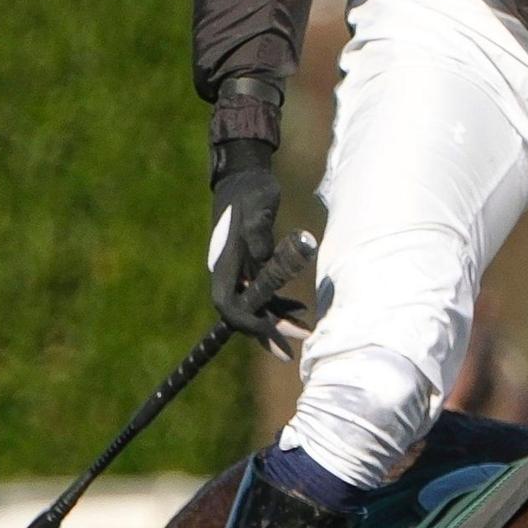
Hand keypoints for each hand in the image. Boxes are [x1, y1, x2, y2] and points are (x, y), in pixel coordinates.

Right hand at [208, 140, 290, 349]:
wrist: (244, 176)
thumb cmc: (250, 191)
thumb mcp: (257, 207)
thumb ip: (258, 232)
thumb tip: (263, 258)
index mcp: (223, 264)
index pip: (230, 306)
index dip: (249, 324)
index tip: (272, 334)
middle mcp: (228, 273)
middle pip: (243, 313)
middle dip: (266, 332)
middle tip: (291, 351)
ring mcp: (238, 271)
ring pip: (255, 305)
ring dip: (276, 321)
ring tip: (304, 332)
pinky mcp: (250, 265)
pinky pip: (263, 293)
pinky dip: (279, 303)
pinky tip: (300, 310)